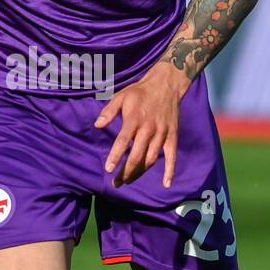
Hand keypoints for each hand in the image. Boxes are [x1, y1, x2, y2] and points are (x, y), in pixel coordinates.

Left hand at [94, 64, 189, 187]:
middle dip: (126, 172)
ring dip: (140, 173)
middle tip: (116, 183)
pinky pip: (172, 156)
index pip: (123, 142)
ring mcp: (162, 134)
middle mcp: (148, 129)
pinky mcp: (172, 137)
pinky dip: (170, 171)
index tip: (108, 169)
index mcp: (134, 120)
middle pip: (137, 156)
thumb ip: (109, 111)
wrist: (166, 85)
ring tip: (128, 180)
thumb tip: (97, 125)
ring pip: (151, 159)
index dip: (115, 156)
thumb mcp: (121, 96)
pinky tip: (166, 184)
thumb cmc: (140, 92)